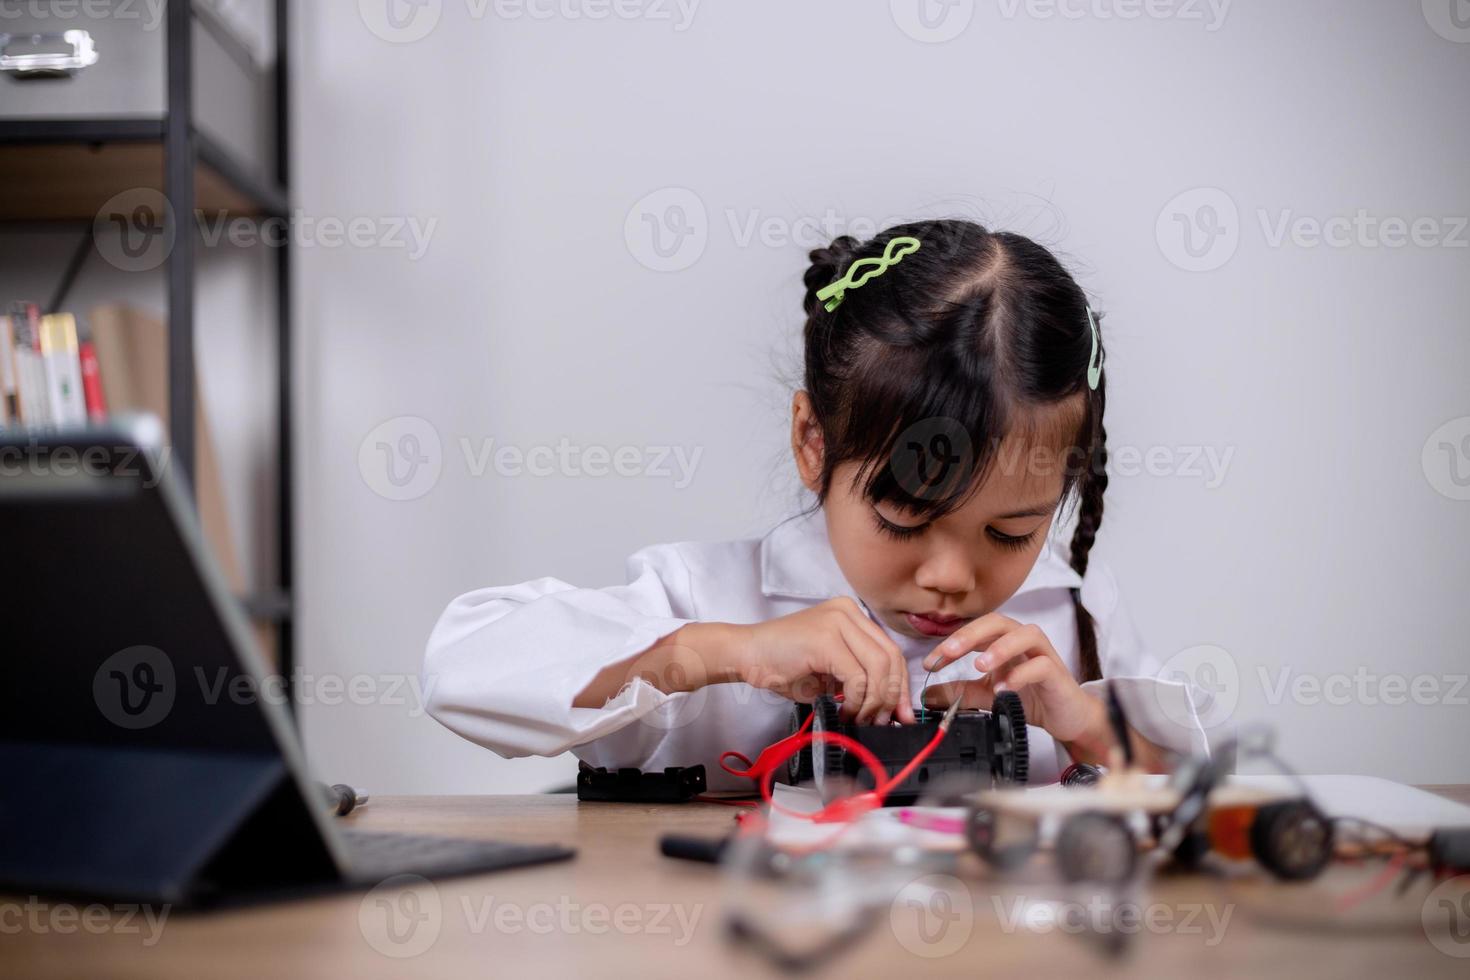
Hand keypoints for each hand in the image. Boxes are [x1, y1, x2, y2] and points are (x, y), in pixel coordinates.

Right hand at [711, 598, 915, 724]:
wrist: (744, 655)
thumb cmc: (781, 665)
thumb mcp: (829, 670)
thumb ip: (859, 678)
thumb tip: (889, 707)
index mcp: (852, 615)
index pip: (891, 650)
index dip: (901, 685)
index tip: (901, 713)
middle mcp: (848, 611)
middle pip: (891, 657)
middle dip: (893, 695)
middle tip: (885, 721)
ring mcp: (838, 621)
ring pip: (879, 667)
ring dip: (874, 701)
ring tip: (859, 718)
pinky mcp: (826, 638)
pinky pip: (857, 676)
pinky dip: (856, 700)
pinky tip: (844, 710)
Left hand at [920, 613, 1106, 748]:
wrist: (1068, 718)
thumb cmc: (1032, 697)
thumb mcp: (987, 694)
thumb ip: (959, 692)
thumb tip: (928, 695)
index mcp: (1004, 641)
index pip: (974, 631)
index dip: (950, 642)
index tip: (930, 663)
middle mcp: (1023, 641)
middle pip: (997, 622)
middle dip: (969, 634)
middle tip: (948, 653)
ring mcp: (1043, 654)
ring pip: (1024, 634)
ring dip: (999, 647)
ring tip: (979, 665)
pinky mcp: (1058, 672)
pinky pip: (1041, 665)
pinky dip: (1020, 674)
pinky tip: (1004, 689)